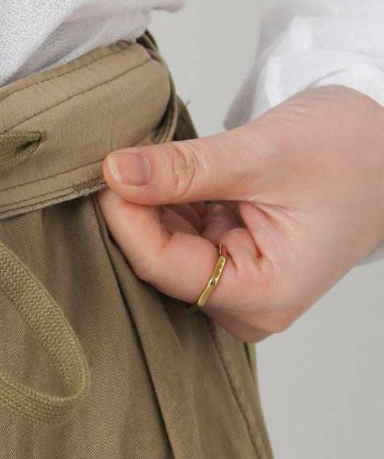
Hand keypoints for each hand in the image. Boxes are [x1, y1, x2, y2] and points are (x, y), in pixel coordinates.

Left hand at [97, 85, 383, 341]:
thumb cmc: (353, 151)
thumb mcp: (264, 153)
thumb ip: (186, 170)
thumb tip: (116, 173)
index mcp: (264, 296)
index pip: (165, 268)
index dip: (127, 221)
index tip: (104, 173)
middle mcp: (246, 307)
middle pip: (159, 266)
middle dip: (134, 214)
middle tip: (110, 161)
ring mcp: (236, 289)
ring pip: (163, 251)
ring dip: (149, 208)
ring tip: (144, 161)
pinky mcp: (229, 265)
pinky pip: (179, 239)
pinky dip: (166, 206)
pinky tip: (162, 175)